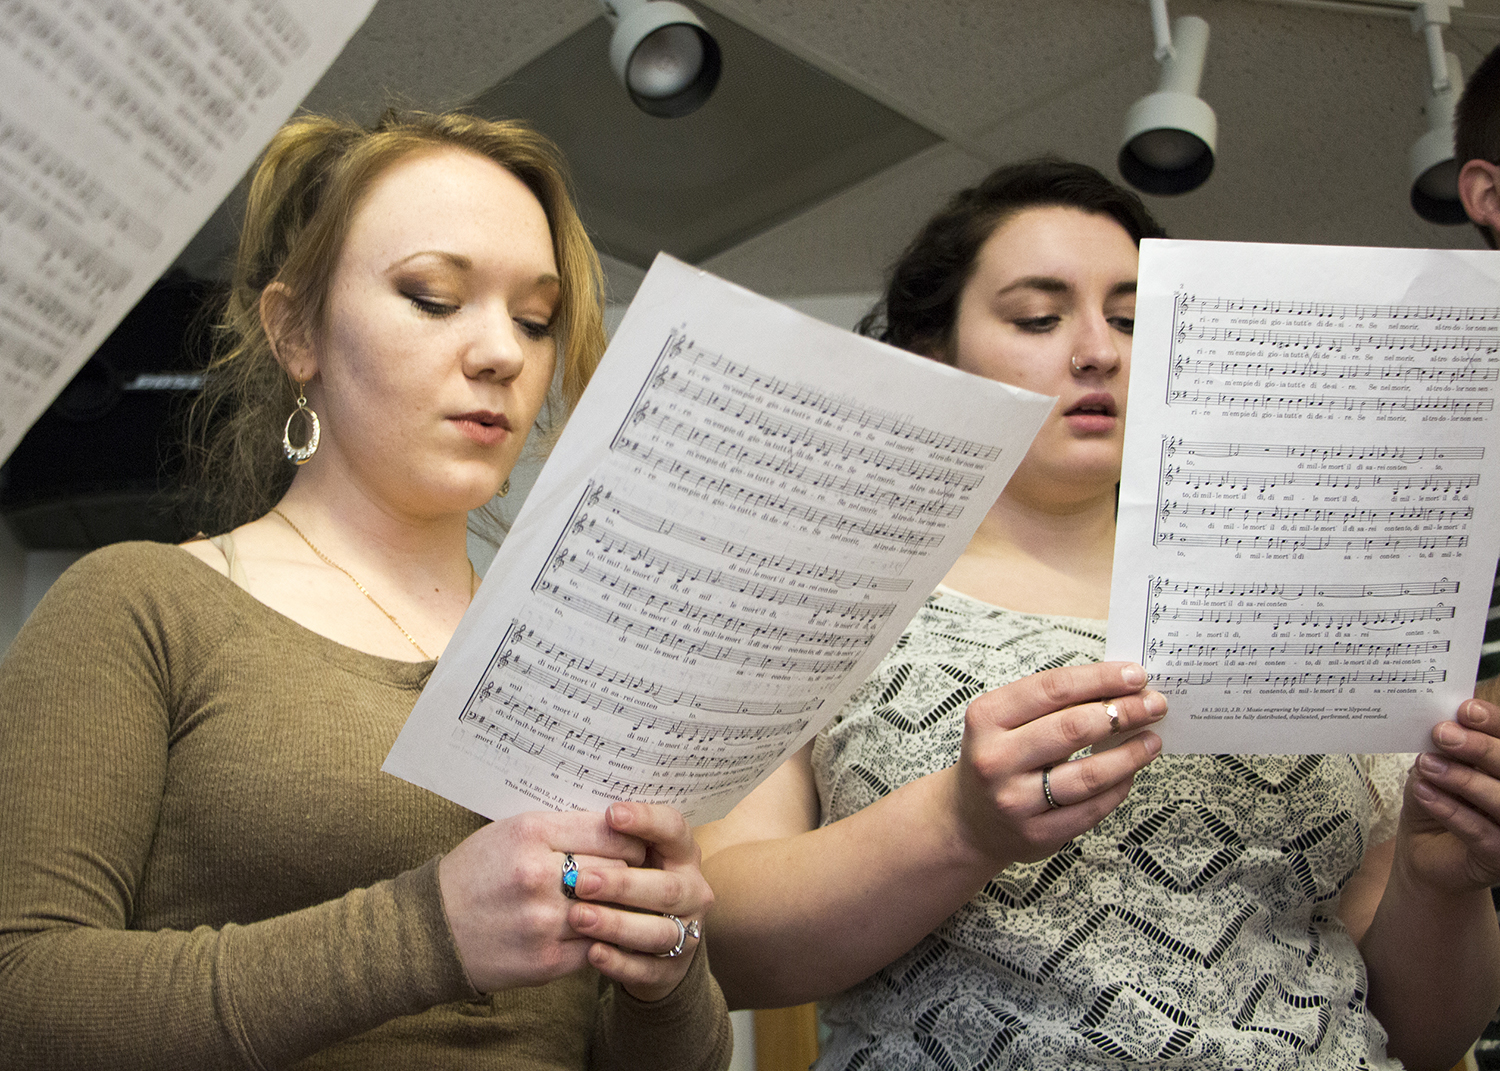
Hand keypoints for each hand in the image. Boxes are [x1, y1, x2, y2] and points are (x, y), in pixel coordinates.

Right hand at [438, 810, 646, 992]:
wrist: (430, 931)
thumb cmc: (475, 873)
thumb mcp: (510, 832)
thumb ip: (561, 828)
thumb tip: (619, 827)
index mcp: (531, 833)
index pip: (610, 831)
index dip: (631, 839)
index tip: (634, 845)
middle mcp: (538, 875)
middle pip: (617, 870)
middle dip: (629, 873)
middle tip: (633, 876)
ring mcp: (543, 921)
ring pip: (612, 911)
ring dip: (618, 909)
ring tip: (617, 904)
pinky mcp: (545, 961)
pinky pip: (597, 947)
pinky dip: (602, 939)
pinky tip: (597, 932)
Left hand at [565, 802, 712, 1001]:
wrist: (645, 943)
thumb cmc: (625, 884)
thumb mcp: (623, 854)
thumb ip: (609, 838)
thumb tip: (575, 815)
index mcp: (681, 852)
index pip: (674, 828)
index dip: (646, 820)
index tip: (612, 814)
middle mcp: (692, 890)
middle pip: (666, 886)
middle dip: (622, 883)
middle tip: (581, 881)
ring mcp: (686, 932)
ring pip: (659, 931)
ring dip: (617, 924)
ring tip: (578, 917)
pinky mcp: (671, 969)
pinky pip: (648, 969)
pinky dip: (620, 962)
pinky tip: (592, 952)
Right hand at [954, 661, 1164, 867]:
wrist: (969, 819)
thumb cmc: (999, 757)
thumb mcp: (1005, 720)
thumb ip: (1053, 703)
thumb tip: (1119, 686)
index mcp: (987, 717)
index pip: (1052, 688)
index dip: (1100, 679)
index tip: (1135, 675)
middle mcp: (996, 759)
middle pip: (1073, 728)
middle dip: (1124, 713)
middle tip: (1154, 705)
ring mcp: (1015, 800)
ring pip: (1088, 775)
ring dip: (1130, 754)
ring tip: (1152, 740)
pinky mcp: (1036, 834)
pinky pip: (1091, 809)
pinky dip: (1119, 788)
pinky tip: (1131, 772)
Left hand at [1398, 697, 1499, 893]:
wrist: (1425, 852)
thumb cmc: (1438, 801)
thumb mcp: (1438, 767)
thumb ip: (1447, 749)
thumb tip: (1444, 722)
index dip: (1495, 722)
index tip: (1466, 709)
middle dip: (1479, 747)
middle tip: (1442, 733)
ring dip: (1463, 779)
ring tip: (1427, 764)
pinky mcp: (1499, 857)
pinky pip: (1481, 832)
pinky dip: (1451, 810)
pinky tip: (1425, 792)